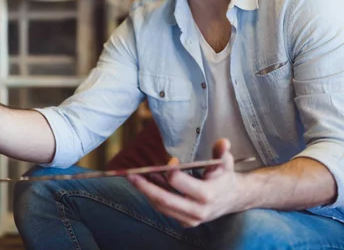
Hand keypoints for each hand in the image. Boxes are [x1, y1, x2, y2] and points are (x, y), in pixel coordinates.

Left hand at [126, 139, 247, 226]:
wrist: (233, 199)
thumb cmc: (225, 176)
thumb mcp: (225, 162)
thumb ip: (221, 152)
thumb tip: (223, 141)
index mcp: (207, 195)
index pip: (178, 182)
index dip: (170, 170)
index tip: (169, 160)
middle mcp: (197, 211)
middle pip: (163, 199)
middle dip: (144, 186)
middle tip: (130, 174)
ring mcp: (190, 219)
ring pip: (160, 206)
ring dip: (146, 191)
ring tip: (135, 177)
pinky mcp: (185, 222)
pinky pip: (164, 210)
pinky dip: (153, 197)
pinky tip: (147, 183)